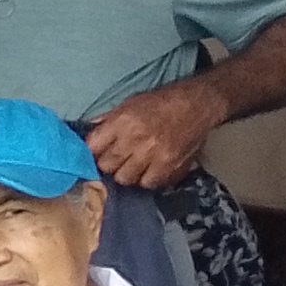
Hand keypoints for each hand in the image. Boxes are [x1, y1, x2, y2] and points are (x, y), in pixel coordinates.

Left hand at [81, 81, 221, 191]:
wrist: (198, 103)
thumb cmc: (161, 102)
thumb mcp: (128, 104)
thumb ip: (107, 121)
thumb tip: (87, 134)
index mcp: (122, 122)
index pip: (92, 148)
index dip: (91, 153)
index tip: (95, 155)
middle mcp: (135, 139)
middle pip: (106, 166)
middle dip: (108, 164)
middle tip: (117, 160)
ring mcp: (153, 154)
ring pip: (125, 178)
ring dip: (127, 174)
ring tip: (134, 165)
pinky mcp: (170, 165)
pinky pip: (148, 183)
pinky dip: (147, 179)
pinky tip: (150, 170)